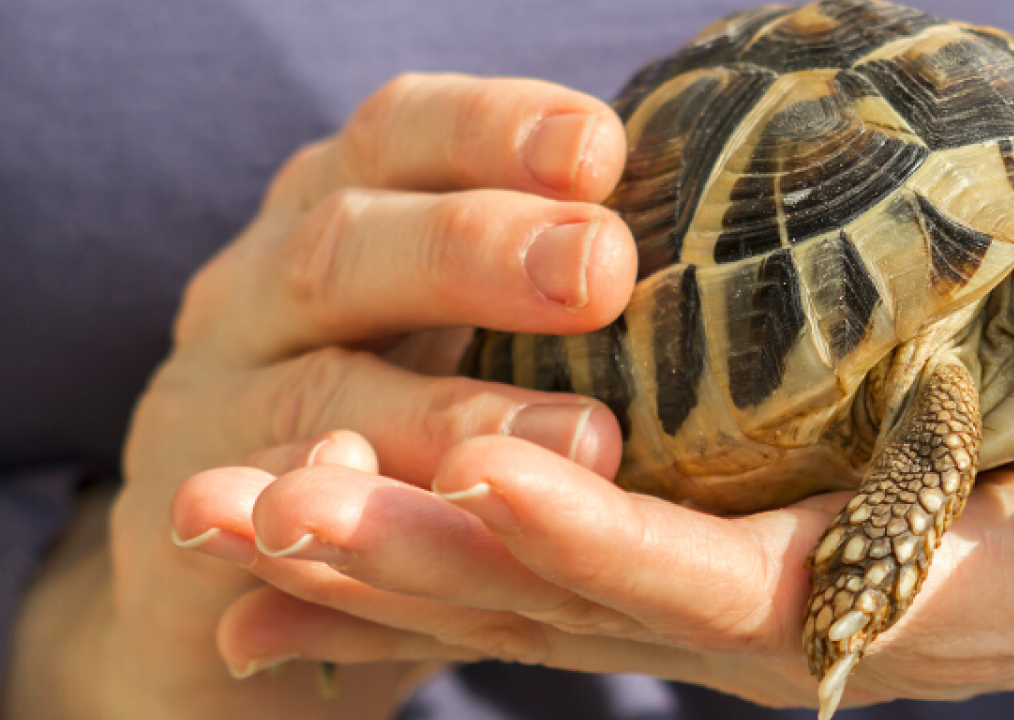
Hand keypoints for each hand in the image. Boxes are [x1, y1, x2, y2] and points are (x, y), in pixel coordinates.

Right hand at [5, 73, 636, 719]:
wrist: (217, 554)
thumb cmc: (390, 400)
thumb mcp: (449, 313)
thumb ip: (548, 268)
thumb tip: (732, 216)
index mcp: (338, 207)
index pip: (403, 136)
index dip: (495, 132)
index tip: (602, 147)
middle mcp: (262, 289)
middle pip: (349, 247)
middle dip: (475, 251)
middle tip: (601, 270)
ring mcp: (213, 408)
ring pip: (316, 399)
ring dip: (446, 414)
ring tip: (586, 439)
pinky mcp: (193, 532)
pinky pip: (260, 525)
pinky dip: (330, 524)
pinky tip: (414, 525)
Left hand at [170, 347, 1013, 711]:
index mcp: (928, 604)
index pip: (742, 590)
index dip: (613, 546)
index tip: (473, 466)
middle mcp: (820, 622)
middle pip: (595, 607)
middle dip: (421, 563)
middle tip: (243, 503)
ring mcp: (767, 598)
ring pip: (551, 594)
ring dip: (385, 561)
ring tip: (219, 517)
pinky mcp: (741, 558)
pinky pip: (568, 567)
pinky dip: (433, 558)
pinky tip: (313, 542)